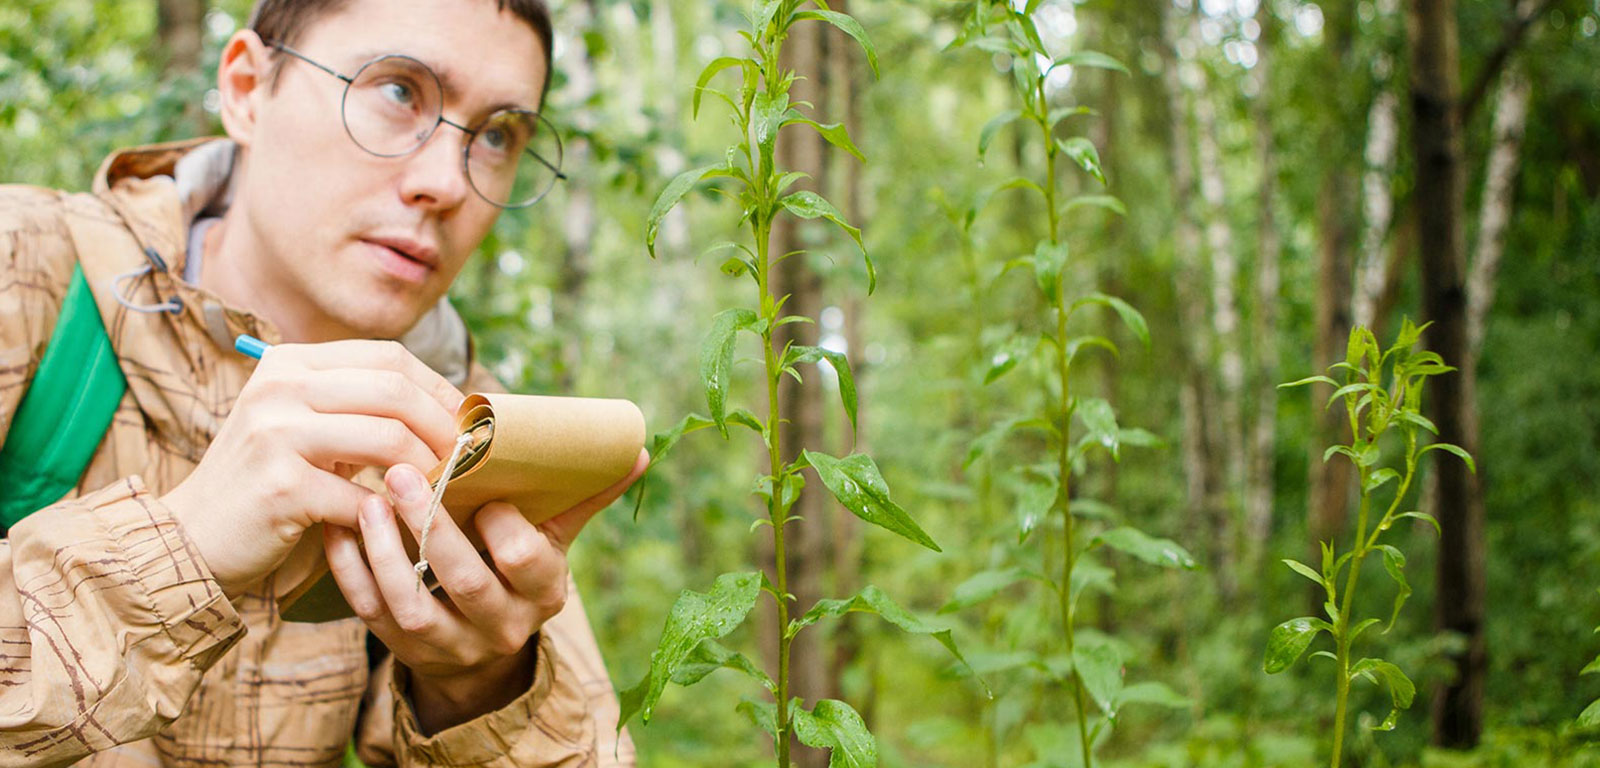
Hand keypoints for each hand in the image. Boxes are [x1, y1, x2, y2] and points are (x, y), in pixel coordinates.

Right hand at [162, 340, 463, 596]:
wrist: (191, 536)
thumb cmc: (265, 482)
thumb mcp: (303, 425)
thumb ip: (357, 405)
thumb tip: (450, 406)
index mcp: (290, 363)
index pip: (387, 356)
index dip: (438, 386)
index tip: (467, 419)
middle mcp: (280, 386)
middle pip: (395, 390)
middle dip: (443, 425)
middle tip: (469, 456)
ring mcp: (277, 434)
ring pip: (388, 438)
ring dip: (428, 469)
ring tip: (446, 488)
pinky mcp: (280, 487)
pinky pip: (363, 496)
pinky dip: (392, 513)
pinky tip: (404, 523)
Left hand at [323, 449, 647, 732]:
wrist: (483, 648)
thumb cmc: (519, 570)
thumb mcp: (555, 540)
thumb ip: (585, 496)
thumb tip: (636, 450)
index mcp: (543, 592)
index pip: (527, 559)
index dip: (502, 523)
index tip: (478, 479)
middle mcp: (500, 626)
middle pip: (467, 582)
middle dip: (433, 527)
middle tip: (403, 472)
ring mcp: (449, 644)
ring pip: (412, 606)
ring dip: (386, 551)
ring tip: (367, 499)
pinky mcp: (403, 650)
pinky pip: (371, 615)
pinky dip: (351, 572)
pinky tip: (338, 527)